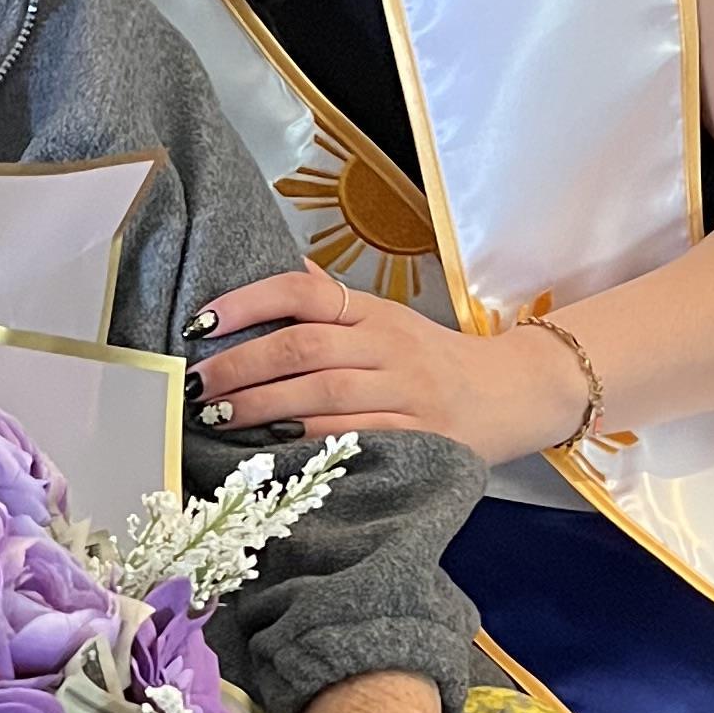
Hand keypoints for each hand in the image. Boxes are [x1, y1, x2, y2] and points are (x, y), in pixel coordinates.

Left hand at [191, 268, 588, 463]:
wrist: (517, 393)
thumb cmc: (438, 359)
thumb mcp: (389, 320)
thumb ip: (334, 301)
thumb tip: (282, 265)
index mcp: (374, 312)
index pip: (304, 290)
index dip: (248, 302)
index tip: (200, 321)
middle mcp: (389, 346)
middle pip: (303, 346)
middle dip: (240, 366)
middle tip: (195, 386)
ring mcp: (406, 392)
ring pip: (323, 394)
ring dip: (262, 407)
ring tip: (217, 417)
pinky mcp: (420, 437)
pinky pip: (355, 436)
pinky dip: (309, 442)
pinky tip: (272, 447)